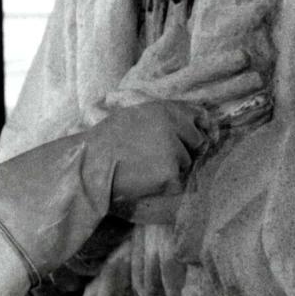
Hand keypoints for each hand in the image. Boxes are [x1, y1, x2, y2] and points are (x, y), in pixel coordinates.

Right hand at [79, 100, 208, 205]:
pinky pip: (178, 183)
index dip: (201, 128)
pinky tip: (144, 179)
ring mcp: (174, 150)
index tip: (203, 138)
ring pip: (186, 164)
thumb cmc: (106, 140)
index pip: (198, 116)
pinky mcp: (171, 173)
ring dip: (170, 169)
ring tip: (143, 167)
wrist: (91, 162)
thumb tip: (188, 125)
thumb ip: (161, 118)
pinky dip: (164, 185)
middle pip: (196, 143)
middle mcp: (174, 126)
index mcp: (164, 109)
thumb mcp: (133, 116)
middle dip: (183, 151)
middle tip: (159, 158)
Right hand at [105, 49, 271, 132]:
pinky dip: (238, 130)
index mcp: (168, 88)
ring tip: (267, 101)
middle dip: (237, 87)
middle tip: (260, 78)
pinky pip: (217, 137)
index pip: (198, 73)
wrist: (113, 134)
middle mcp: (178, 107)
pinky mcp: (188, 143)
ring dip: (243, 110)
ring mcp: (184, 127)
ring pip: (219, 118)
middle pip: (213, 96)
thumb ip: (162, 48)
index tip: (243, 56)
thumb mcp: (141, 71)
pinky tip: (257, 121)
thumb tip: (179, 21)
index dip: (221, 65)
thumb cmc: (128, 98)